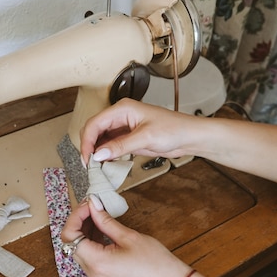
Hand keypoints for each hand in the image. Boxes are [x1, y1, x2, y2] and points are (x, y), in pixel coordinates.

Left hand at [61, 196, 190, 276]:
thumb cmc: (154, 262)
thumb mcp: (129, 236)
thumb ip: (106, 221)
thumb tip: (93, 205)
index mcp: (96, 262)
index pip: (70, 236)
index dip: (76, 216)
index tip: (89, 204)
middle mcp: (91, 271)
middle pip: (71, 242)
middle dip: (79, 221)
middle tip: (93, 205)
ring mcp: (96, 275)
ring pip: (79, 248)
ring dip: (84, 229)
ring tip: (98, 213)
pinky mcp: (102, 274)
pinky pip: (88, 254)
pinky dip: (91, 239)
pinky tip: (102, 227)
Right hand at [79, 98, 201, 164]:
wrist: (189, 137)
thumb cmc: (174, 129)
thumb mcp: (146, 138)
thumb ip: (121, 146)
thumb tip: (99, 154)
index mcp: (122, 109)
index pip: (95, 123)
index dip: (87, 141)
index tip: (87, 158)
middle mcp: (120, 116)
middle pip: (94, 130)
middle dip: (89, 147)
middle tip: (89, 165)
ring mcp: (123, 128)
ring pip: (100, 140)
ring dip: (97, 152)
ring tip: (96, 167)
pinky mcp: (128, 138)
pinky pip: (110, 146)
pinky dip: (106, 156)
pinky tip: (106, 164)